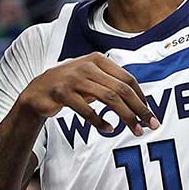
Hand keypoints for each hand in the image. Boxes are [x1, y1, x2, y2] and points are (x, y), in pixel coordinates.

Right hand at [18, 53, 157, 135]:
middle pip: (121, 89)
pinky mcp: (62, 93)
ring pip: (109, 99)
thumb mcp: (91, 78)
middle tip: (150, 125)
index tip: (150, 114)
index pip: (127, 79)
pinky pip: (87, 110)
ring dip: (126, 117)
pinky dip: (100, 122)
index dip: (141, 97)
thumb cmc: (71, 85)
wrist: (38, 90)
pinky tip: (109, 129)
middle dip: (139, 109)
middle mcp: (87, 66)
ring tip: (135, 130)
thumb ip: (111, 82)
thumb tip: (140, 101)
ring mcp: (74, 78)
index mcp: (97, 59)